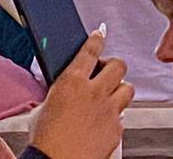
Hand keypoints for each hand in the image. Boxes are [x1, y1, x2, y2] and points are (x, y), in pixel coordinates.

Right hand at [30, 31, 133, 158]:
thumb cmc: (46, 139)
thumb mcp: (44, 105)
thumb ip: (60, 91)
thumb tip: (66, 89)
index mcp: (72, 81)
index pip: (90, 51)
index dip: (97, 39)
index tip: (100, 34)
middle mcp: (94, 92)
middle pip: (118, 65)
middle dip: (113, 65)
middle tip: (105, 70)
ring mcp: (109, 110)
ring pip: (128, 88)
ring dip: (120, 88)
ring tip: (110, 93)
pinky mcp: (117, 128)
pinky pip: (123, 115)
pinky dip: (116, 114)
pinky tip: (105, 119)